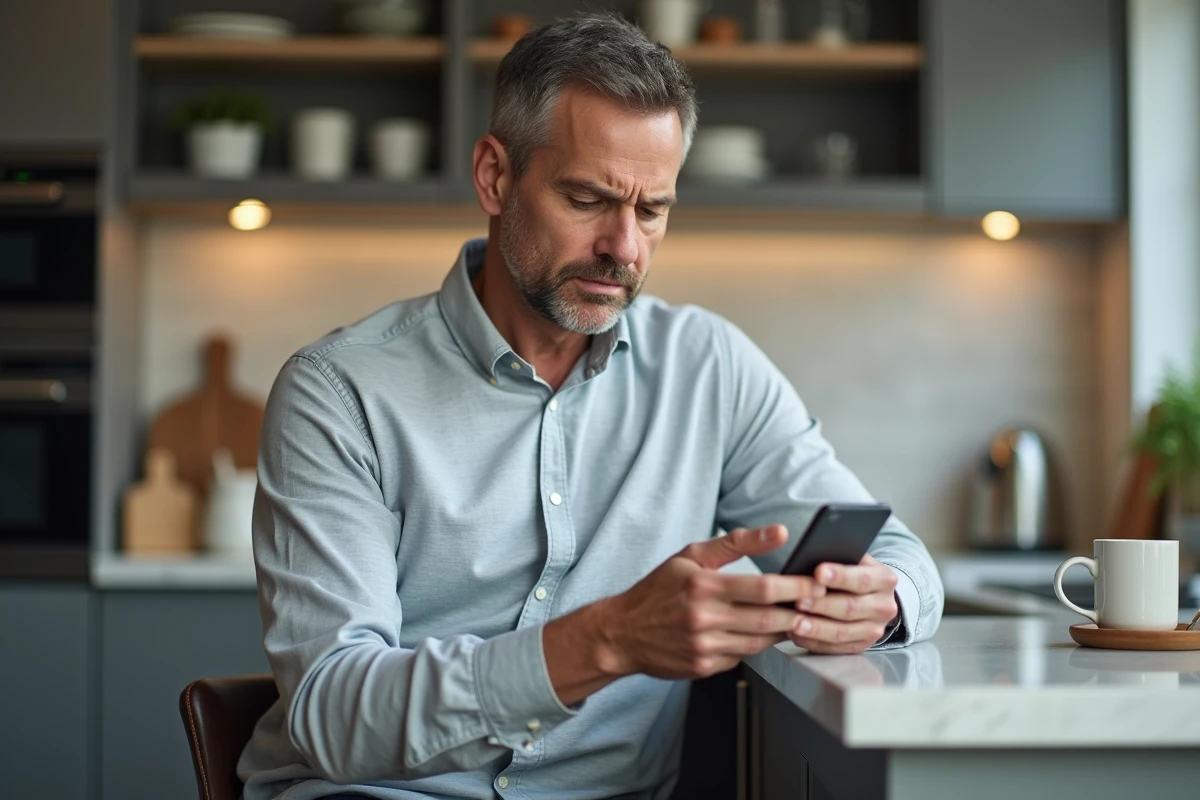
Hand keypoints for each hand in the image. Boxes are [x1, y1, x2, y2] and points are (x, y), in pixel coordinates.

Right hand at [594, 525, 826, 679]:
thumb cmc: (657, 590)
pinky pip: (742, 658)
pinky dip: (755, 646)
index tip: (815, 583)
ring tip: (795, 618)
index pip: (763, 588)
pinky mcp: (703, 667)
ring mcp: (704, 646)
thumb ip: (736, 543)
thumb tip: (779, 531)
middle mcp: (704, 618)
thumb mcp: (690, 556)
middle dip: (798, 612)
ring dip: (782, 631)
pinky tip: (759, 634)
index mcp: (703, 586)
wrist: (622, 632)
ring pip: (759, 643)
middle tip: (817, 604)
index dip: (796, 587)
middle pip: (768, 619)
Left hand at [787, 553, 899, 654]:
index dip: (839, 576)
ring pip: (842, 632)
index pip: (862, 579)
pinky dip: (814, 642)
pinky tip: (797, 635)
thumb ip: (839, 559)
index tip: (818, 573)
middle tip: (799, 601)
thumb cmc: (854, 573)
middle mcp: (884, 607)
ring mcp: (874, 630)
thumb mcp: (854, 560)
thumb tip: (810, 558)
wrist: (873, 596)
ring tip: (795, 623)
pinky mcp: (861, 646)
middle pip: (850, 608)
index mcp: (884, 580)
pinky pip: (835, 648)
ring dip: (816, 628)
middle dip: (822, 605)